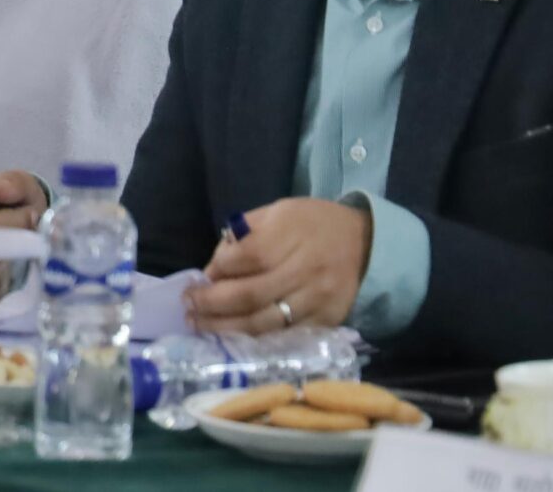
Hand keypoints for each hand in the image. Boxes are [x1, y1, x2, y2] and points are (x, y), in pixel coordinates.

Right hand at [0, 172, 48, 303]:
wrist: (26, 222)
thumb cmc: (16, 200)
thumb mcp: (19, 183)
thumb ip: (10, 183)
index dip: (7, 221)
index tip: (31, 215)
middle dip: (12, 241)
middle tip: (33, 232)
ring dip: (12, 262)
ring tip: (26, 247)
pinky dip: (7, 281)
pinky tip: (19, 267)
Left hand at [188, 198, 369, 333]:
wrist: (364, 242)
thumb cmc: (310, 224)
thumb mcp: (276, 212)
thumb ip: (244, 235)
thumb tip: (213, 268)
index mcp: (292, 234)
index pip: (248, 257)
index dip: (219, 269)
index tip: (199, 278)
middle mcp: (306, 269)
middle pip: (252, 295)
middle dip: (213, 304)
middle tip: (188, 307)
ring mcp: (318, 299)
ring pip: (266, 322)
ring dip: (227, 328)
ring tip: (201, 326)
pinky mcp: (327, 321)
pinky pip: (286, 336)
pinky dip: (257, 340)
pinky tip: (235, 338)